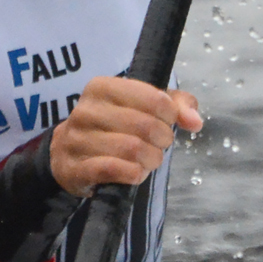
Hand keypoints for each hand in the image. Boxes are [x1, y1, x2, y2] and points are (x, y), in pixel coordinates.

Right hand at [49, 75, 202, 196]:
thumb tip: (194, 121)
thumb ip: (175, 105)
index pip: (154, 98)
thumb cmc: (112, 126)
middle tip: (160, 145)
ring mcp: (77, 139)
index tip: (168, 122)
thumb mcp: (142, 106)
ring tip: (148, 160)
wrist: (68, 153)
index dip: (171, 115)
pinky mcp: (74, 167)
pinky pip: (114, 169)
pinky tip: (135, 172)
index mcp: (102, 87)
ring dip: (150, 159)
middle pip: (145, 126)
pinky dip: (134, 173)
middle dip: (162, 140)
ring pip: (132, 149)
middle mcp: (85, 110)